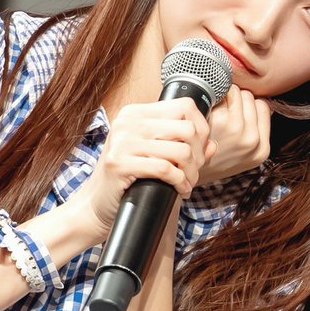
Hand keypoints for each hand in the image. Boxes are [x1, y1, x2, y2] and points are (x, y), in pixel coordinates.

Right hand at [72, 97, 216, 241]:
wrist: (96, 204)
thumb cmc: (127, 178)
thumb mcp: (152, 155)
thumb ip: (180, 145)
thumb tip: (212, 145)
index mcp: (136, 113)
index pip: (185, 106)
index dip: (201, 128)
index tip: (199, 150)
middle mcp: (127, 122)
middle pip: (187, 129)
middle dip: (197, 155)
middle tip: (193, 172)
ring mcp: (122, 142)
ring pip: (180, 151)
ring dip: (191, 172)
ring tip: (186, 183)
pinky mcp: (120, 164)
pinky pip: (166, 169)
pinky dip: (180, 182)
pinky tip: (179, 190)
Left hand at [198, 86, 271, 185]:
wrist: (186, 173)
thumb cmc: (213, 161)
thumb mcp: (243, 154)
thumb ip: (253, 131)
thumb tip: (254, 102)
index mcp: (261, 149)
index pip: (262, 107)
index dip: (247, 107)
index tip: (235, 114)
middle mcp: (252, 138)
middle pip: (249, 97)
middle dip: (236, 101)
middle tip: (222, 115)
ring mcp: (236, 129)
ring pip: (236, 91)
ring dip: (224, 96)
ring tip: (214, 113)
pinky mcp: (219, 121)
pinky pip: (221, 94)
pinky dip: (212, 97)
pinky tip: (205, 112)